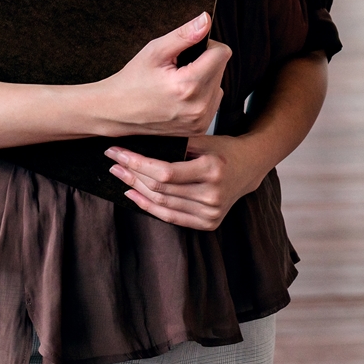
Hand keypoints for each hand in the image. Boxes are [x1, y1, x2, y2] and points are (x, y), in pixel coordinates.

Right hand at [93, 13, 230, 136]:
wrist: (116, 112)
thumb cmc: (132, 82)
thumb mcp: (155, 51)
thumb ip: (184, 35)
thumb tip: (206, 21)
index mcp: (189, 85)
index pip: (222, 54)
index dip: (207, 46)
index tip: (189, 50)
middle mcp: (198, 106)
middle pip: (221, 69)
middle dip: (204, 63)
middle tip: (178, 68)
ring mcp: (199, 121)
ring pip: (218, 85)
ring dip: (204, 80)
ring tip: (178, 83)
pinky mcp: (199, 128)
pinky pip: (213, 102)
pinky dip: (202, 95)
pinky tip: (181, 96)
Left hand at [106, 134, 265, 229]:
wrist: (250, 167)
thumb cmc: (224, 149)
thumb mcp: (205, 140)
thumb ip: (176, 144)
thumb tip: (138, 143)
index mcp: (213, 170)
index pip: (165, 172)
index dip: (137, 163)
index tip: (117, 153)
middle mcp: (213, 194)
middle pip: (161, 189)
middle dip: (132, 174)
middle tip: (113, 162)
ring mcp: (211, 212)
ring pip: (162, 204)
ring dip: (136, 190)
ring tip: (120, 176)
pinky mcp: (208, 223)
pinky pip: (171, 217)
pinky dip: (149, 207)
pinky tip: (133, 195)